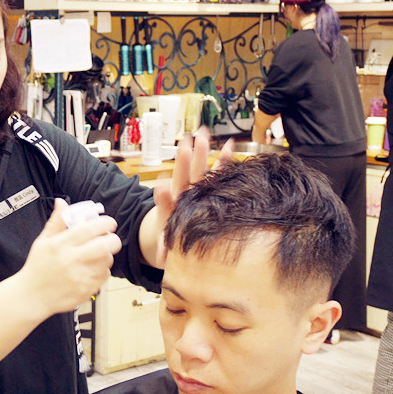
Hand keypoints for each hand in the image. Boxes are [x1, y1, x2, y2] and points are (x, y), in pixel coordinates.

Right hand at [18, 199, 121, 317]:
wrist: (32, 296)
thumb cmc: (37, 268)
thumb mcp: (42, 242)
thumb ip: (56, 222)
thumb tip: (61, 202)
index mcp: (59, 245)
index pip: (88, 229)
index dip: (104, 223)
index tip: (109, 223)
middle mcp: (71, 260)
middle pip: (104, 246)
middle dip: (113, 239)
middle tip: (110, 238)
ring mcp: (80, 277)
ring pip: (107, 261)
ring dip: (107, 255)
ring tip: (98, 254)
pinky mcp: (86, 290)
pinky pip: (104, 276)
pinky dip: (102, 270)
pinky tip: (92, 268)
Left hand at [149, 128, 233, 266]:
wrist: (179, 232)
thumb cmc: (175, 239)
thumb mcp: (170, 244)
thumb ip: (167, 249)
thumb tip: (161, 259)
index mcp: (174, 210)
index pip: (169, 201)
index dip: (165, 196)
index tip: (162, 185)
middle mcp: (185, 196)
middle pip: (184, 177)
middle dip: (186, 161)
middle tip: (187, 143)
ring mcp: (198, 190)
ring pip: (200, 170)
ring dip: (203, 153)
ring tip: (204, 134)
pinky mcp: (211, 188)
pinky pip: (219, 173)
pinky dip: (225, 160)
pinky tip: (231, 145)